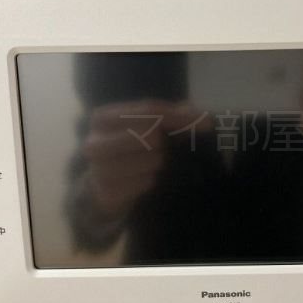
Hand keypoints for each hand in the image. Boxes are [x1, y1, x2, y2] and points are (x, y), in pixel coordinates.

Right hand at [82, 99, 211, 219]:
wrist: (103, 187)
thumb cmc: (129, 150)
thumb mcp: (146, 127)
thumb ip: (175, 116)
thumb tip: (207, 119)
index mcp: (102, 118)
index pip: (148, 109)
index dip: (179, 116)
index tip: (206, 123)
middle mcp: (95, 142)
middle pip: (149, 134)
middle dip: (164, 142)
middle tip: (165, 148)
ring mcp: (98, 169)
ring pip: (150, 160)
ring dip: (158, 162)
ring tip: (153, 163)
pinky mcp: (107, 193)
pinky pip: (145, 183)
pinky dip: (151, 180)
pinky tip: (146, 179)